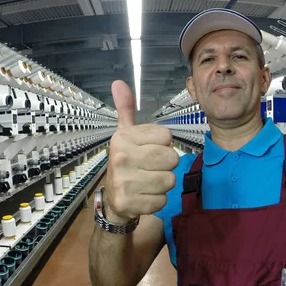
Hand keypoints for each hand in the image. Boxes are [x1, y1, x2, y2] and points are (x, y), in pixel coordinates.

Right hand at [104, 80, 179, 222]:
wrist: (113, 198)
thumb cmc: (126, 161)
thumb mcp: (125, 134)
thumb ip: (125, 109)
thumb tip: (118, 82)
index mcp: (123, 138)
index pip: (167, 137)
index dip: (164, 145)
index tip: (149, 150)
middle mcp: (121, 158)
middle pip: (171, 159)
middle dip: (167, 166)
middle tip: (152, 168)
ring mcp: (124, 182)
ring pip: (169, 180)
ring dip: (164, 184)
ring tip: (148, 182)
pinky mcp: (129, 203)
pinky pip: (163, 200)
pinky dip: (158, 200)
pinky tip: (144, 196)